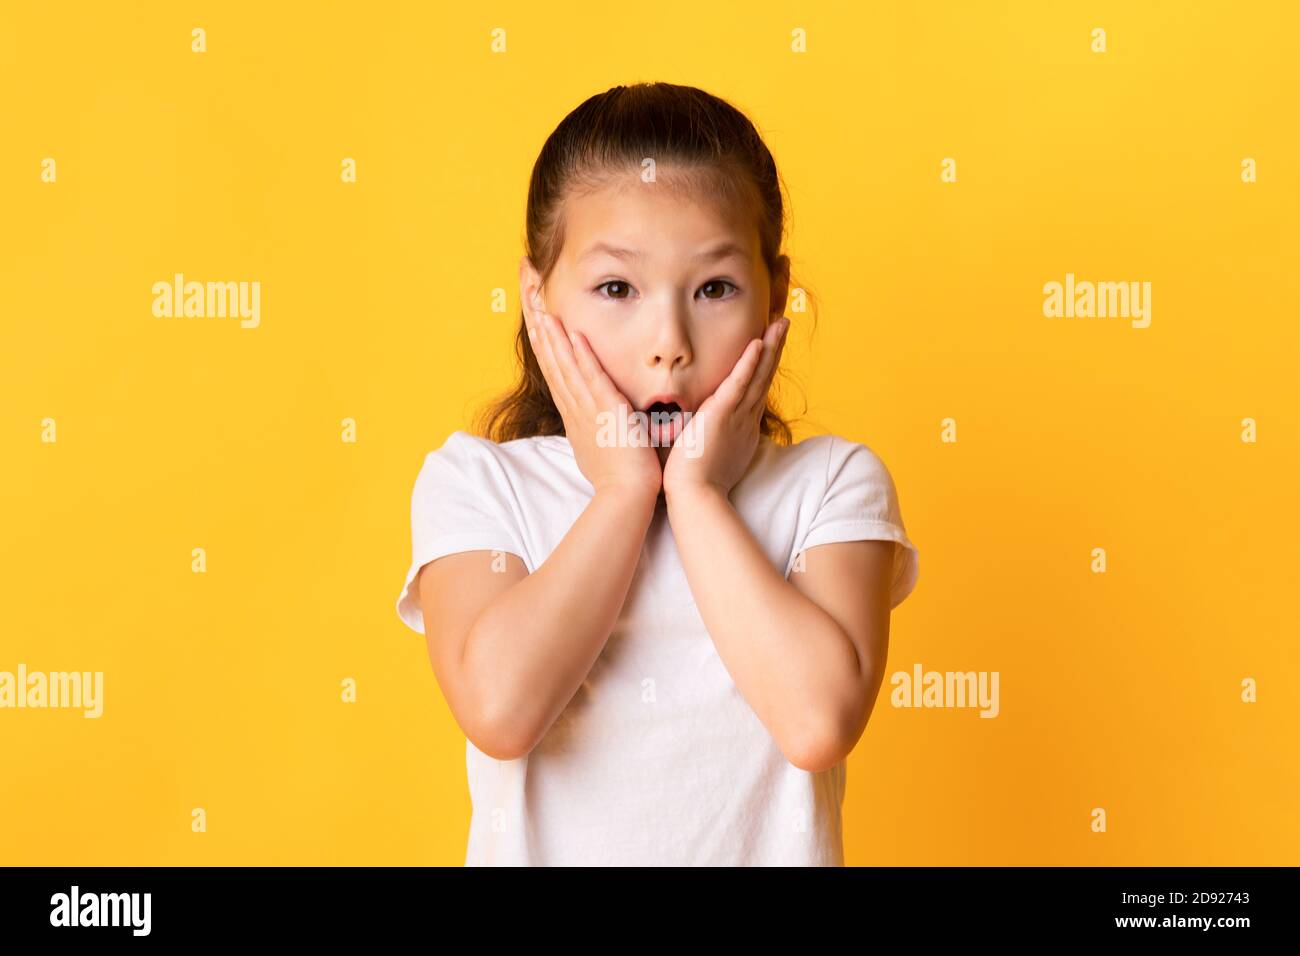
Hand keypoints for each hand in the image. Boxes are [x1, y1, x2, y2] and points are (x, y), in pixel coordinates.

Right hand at [525, 309, 662, 499]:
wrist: (628, 495)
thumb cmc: (620, 479)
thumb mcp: (600, 451)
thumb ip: (595, 434)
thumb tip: (593, 429)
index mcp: (576, 419)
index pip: (557, 378)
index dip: (546, 352)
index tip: (537, 329)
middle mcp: (576, 412)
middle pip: (554, 368)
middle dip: (543, 338)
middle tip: (532, 311)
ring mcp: (589, 410)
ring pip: (566, 368)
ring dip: (554, 340)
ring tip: (544, 314)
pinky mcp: (608, 411)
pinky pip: (593, 377)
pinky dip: (582, 356)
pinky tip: (574, 335)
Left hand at [662, 315, 789, 499]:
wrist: (695, 495)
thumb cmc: (696, 481)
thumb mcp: (708, 451)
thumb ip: (706, 433)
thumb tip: (695, 425)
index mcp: (742, 426)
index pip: (756, 388)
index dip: (764, 365)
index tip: (770, 344)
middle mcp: (745, 418)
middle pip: (764, 376)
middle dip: (775, 348)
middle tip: (784, 323)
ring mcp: (737, 416)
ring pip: (759, 375)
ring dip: (770, 347)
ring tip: (781, 322)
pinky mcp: (723, 415)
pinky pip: (739, 384)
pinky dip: (749, 363)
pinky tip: (758, 343)